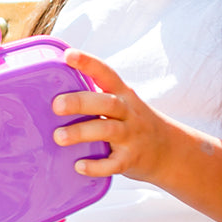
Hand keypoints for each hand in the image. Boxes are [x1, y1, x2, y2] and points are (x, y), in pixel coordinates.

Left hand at [51, 49, 173, 182]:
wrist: (168, 150)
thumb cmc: (133, 123)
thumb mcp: (123, 103)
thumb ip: (96, 97)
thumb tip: (52, 92)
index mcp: (123, 94)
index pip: (106, 73)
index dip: (88, 63)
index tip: (68, 56)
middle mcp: (129, 112)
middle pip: (107, 102)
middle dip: (80, 102)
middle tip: (56, 105)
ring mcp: (131, 136)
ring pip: (108, 130)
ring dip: (82, 132)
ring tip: (59, 137)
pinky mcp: (131, 160)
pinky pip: (114, 163)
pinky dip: (96, 166)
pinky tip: (79, 166)